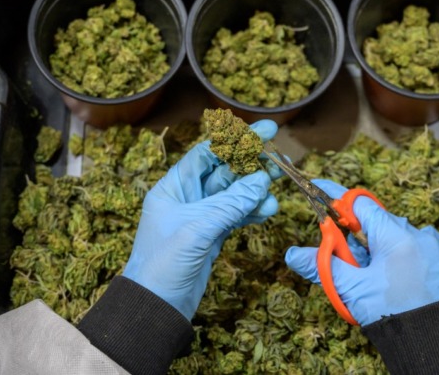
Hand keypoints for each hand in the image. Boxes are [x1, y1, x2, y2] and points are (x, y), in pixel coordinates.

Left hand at [123, 120, 280, 319]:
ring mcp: (202, 217)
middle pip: (225, 171)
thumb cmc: (164, 264)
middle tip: (282, 157)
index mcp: (174, 187)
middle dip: (252, 164)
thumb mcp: (197, 229)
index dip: (236, 140)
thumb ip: (231, 203)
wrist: (156, 308)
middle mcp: (188, 198)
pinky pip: (237, 216)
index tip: (265, 131)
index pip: (208, 154)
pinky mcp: (213, 235)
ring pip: (235, 194)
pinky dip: (253, 212)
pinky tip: (269, 209)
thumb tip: (263, 180)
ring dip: (257, 190)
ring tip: (280, 185)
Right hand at [285, 179, 438, 325]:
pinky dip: (401, 261)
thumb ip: (323, 267)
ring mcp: (436, 248)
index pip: (360, 204)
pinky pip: (417, 253)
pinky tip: (394, 284)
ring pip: (397, 240)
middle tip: (346, 261)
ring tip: (372, 281)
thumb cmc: (395, 315)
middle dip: (357, 239)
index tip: (321, 191)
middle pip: (377, 225)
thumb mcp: (354, 290)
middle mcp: (418, 234)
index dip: (338, 201)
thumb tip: (294, 254)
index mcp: (395, 234)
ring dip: (379, 253)